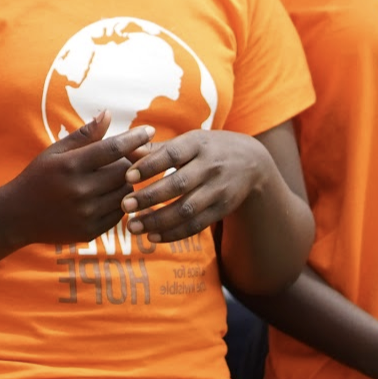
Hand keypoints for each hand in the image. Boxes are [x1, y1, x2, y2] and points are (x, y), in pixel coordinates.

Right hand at [0, 112, 153, 247]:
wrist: (17, 216)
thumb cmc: (38, 176)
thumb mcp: (55, 151)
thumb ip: (84, 135)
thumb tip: (109, 114)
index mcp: (70, 166)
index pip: (113, 149)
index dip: (134, 138)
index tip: (150, 130)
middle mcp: (79, 191)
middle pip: (124, 171)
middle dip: (130, 161)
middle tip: (126, 157)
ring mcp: (86, 214)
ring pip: (125, 193)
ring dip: (126, 182)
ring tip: (115, 176)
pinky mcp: (90, 232)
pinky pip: (119, 214)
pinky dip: (119, 202)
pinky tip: (107, 196)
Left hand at [120, 130, 272, 242]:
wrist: (252, 162)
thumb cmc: (208, 149)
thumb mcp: (189, 142)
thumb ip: (157, 149)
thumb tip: (125, 150)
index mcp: (198, 144)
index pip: (172, 154)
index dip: (150, 165)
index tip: (127, 176)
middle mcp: (210, 166)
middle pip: (179, 184)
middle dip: (150, 197)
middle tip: (125, 206)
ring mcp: (218, 190)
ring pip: (186, 209)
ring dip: (158, 220)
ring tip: (133, 227)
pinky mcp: (222, 209)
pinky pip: (196, 225)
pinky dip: (173, 233)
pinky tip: (152, 237)